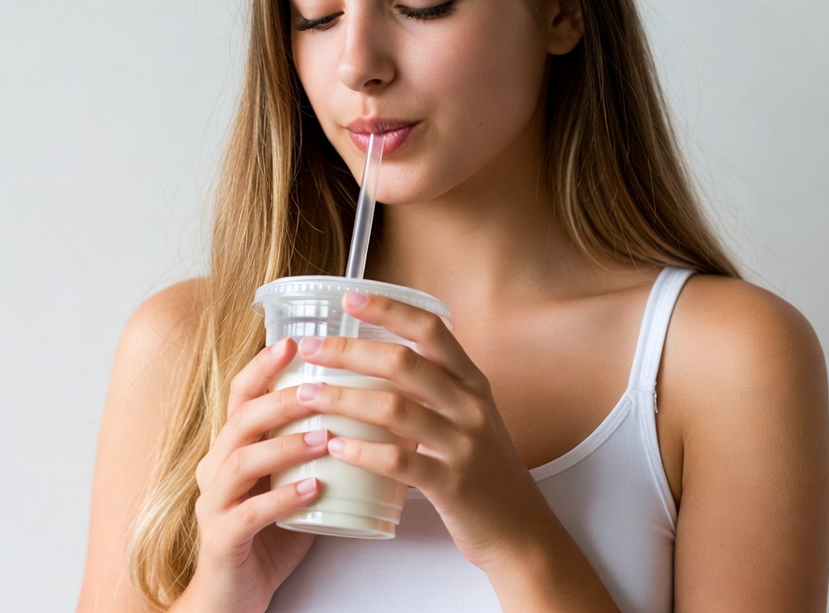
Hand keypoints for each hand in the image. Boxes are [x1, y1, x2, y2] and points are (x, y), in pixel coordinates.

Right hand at [177, 338, 327, 612]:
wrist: (233, 599)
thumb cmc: (273, 531)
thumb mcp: (294, 477)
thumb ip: (320, 443)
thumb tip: (378, 407)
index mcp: (234, 444)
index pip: (242, 393)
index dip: (264, 365)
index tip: (295, 342)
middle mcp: (216, 466)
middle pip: (242, 418)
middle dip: (282, 399)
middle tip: (320, 388)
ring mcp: (214, 503)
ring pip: (242, 460)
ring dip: (286, 444)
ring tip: (324, 436)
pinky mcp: (221, 541)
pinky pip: (248, 514)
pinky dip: (282, 498)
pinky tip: (314, 489)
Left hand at [292, 292, 553, 572]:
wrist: (521, 530)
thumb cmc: (484, 469)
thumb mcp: (469, 416)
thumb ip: (434, 388)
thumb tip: (376, 360)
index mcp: (471, 382)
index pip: (431, 330)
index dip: (390, 309)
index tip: (350, 297)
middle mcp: (469, 405)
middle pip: (404, 362)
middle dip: (350, 350)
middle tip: (310, 348)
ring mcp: (462, 444)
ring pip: (395, 408)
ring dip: (344, 398)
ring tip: (306, 396)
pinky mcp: (452, 485)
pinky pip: (400, 461)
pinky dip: (362, 451)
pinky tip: (335, 446)